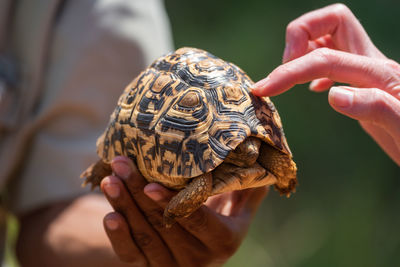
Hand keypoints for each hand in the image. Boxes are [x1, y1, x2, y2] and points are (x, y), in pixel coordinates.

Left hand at [100, 156, 267, 265]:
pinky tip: (109, 214)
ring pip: (145, 237)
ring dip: (125, 206)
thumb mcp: (240, 204)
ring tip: (111, 178)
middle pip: (164, 225)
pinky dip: (119, 236)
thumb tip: (264, 158)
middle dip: (139, 193)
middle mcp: (198, 259)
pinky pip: (132, 255)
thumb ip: (249, 187)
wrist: (201, 245)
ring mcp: (172, 266)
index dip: (174, 203)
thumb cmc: (221, 214)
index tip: (152, 184)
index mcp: (223, 240)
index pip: (196, 220)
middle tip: (122, 164)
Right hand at [251, 3, 399, 164]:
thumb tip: (331, 94)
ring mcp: (369, 69)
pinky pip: (336, 56)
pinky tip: (315, 88)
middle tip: (286, 68)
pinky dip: (316, 64)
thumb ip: (374, 107)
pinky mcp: (366, 80)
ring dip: (306, 46)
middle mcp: (374, 62)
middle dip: (300, 36)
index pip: (325, 59)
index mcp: (380, 74)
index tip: (264, 89)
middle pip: (333, 19)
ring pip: (332, 34)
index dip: (289, 71)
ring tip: (293, 75)